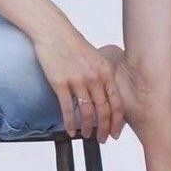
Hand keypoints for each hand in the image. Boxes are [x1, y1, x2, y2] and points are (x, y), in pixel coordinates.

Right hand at [32, 17, 124, 140]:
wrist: (53, 31)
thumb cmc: (73, 44)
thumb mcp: (95, 58)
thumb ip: (102, 76)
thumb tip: (105, 98)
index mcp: (105, 71)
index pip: (116, 103)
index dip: (117, 122)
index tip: (115, 133)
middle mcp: (94, 76)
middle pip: (103, 111)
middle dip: (103, 129)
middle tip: (101, 139)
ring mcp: (77, 79)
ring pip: (87, 112)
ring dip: (87, 128)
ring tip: (86, 135)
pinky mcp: (60, 82)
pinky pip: (67, 109)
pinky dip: (70, 123)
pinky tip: (70, 130)